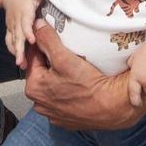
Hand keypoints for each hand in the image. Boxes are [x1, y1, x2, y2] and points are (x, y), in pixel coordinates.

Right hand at [3, 0, 41, 67]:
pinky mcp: (10, 30)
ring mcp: (11, 26)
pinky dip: (12, 50)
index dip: (28, 32)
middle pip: (17, 37)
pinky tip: (19, 60)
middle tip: (21, 62)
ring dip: (15, 53)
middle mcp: (16, 21)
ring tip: (21, 65)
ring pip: (12, 41)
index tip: (32, 41)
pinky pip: (9, 41)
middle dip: (19, 50)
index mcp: (24, 13)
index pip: (25, 24)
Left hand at [24, 21, 140, 131]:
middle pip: (42, 73)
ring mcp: (52, 113)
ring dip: (58, 77)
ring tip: (73, 67)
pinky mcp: (65, 119)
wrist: (112, 107)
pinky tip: (78, 85)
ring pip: (51, 87)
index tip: (52, 36)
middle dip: (50, 61)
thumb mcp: (64, 57)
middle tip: (66, 51)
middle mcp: (39, 103)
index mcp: (33, 88)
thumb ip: (48, 40)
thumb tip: (36, 26)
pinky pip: (62, 99)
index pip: (33, 57)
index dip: (42, 44)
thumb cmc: (88, 84)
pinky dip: (67, 91)